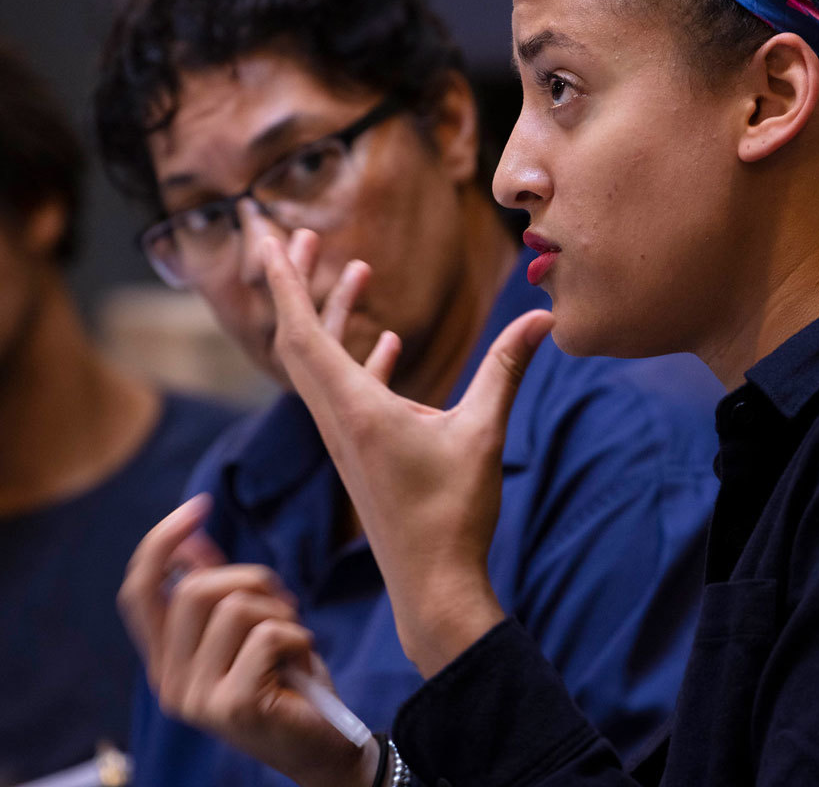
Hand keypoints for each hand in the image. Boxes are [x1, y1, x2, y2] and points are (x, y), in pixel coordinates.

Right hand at [118, 496, 374, 786]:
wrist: (321, 742)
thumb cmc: (286, 678)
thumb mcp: (248, 628)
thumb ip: (217, 591)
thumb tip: (192, 539)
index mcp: (166, 661)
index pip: (139, 593)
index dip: (162, 543)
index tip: (199, 507)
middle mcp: (169, 683)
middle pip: (194, 589)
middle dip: (252, 579)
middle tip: (282, 606)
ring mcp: (196, 699)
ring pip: (234, 607)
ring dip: (279, 612)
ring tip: (291, 640)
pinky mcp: (232, 706)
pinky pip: (267, 635)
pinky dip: (298, 636)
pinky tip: (301, 662)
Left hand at [263, 231, 552, 676]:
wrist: (432, 586)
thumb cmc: (452, 515)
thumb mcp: (483, 433)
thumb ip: (507, 369)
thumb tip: (545, 317)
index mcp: (354, 409)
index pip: (301, 332)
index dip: (284, 281)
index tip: (269, 237)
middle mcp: (338, 418)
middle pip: (298, 338)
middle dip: (297, 282)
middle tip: (301, 234)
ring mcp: (347, 436)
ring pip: (323, 362)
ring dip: (331, 313)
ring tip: (353, 269)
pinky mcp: (363, 450)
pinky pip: (349, 389)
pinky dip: (360, 356)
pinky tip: (385, 341)